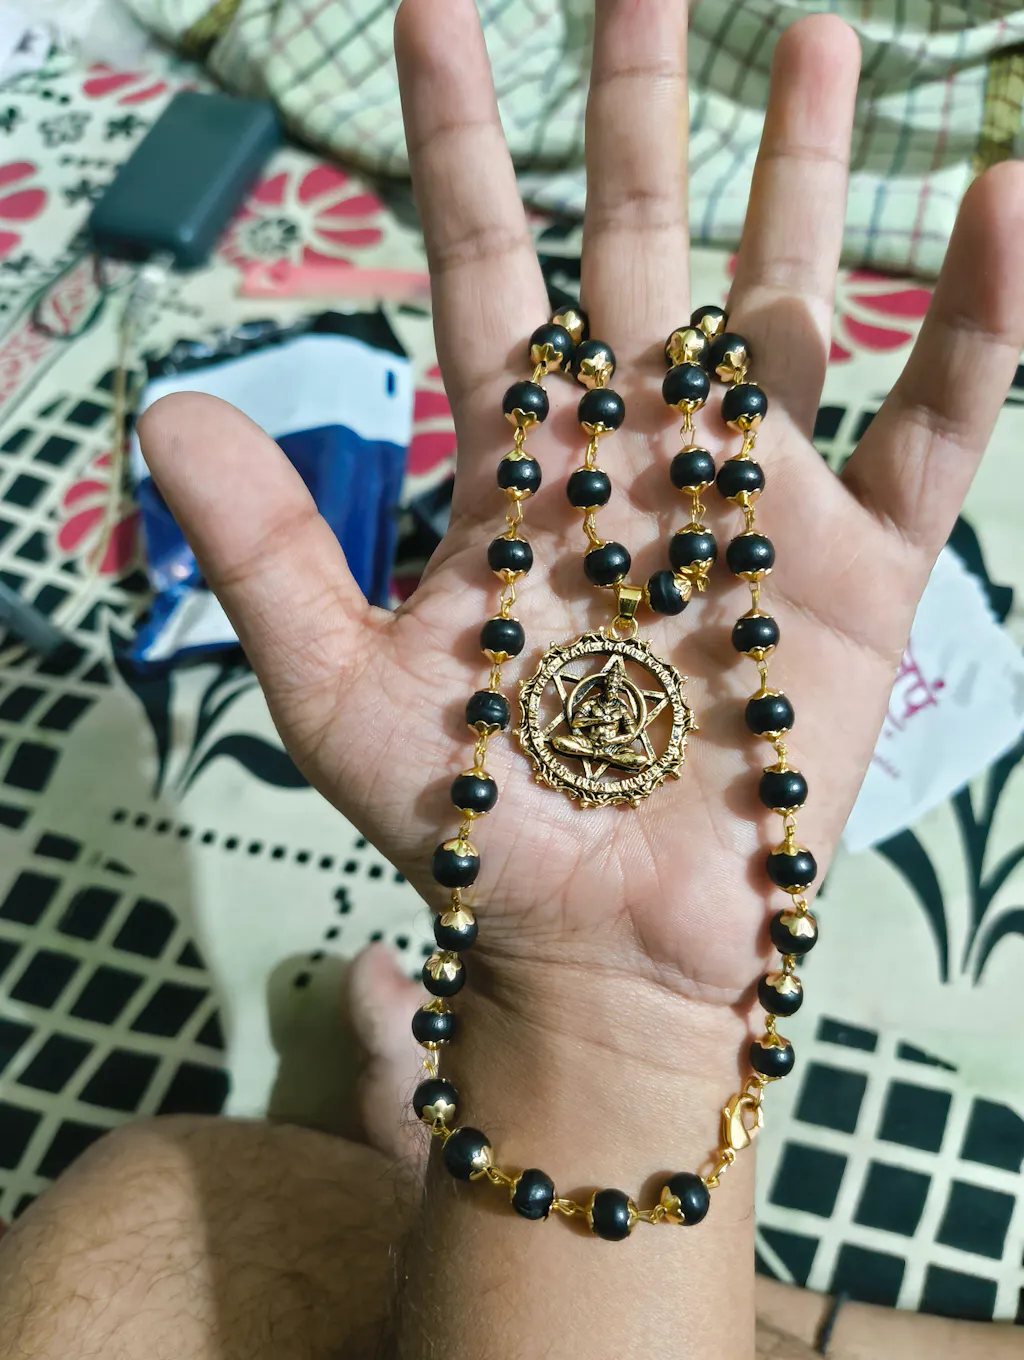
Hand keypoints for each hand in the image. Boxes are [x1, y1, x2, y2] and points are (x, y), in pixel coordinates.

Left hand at [139, 0, 1023, 1013]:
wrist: (600, 942)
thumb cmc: (474, 828)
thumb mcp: (339, 691)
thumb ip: (263, 550)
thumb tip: (160, 406)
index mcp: (518, 467)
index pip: (483, 262)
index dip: (458, 137)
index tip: (439, 2)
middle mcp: (637, 455)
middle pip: (636, 244)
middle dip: (636, 105)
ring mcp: (756, 498)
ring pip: (790, 299)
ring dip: (797, 171)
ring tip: (809, 36)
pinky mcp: (860, 563)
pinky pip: (933, 417)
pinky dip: (975, 315)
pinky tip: (1005, 196)